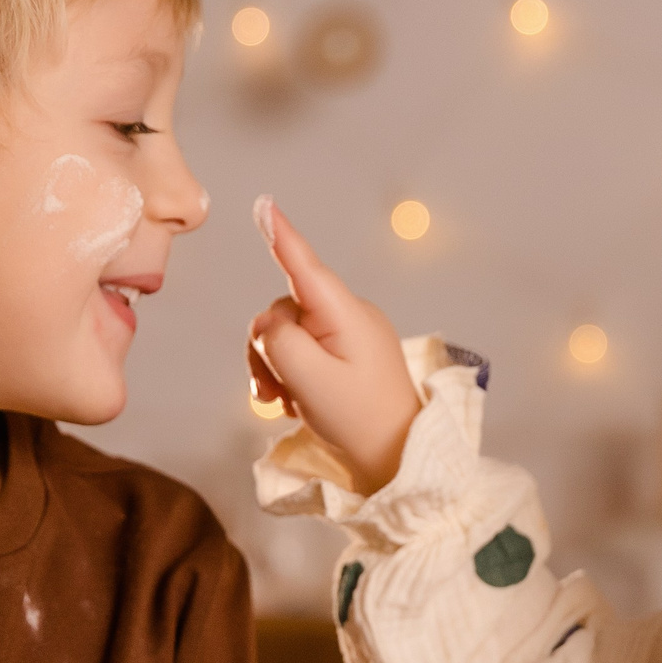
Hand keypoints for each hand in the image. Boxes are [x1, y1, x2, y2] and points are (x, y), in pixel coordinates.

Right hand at [246, 195, 421, 493]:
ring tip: (285, 403)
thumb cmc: (360, 420)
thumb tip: (269, 324)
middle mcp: (348, 316)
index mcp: (345, 315)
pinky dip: (290, 377)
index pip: (305, 266)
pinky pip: (303, 353)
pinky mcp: (345, 357)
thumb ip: (278, 340)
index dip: (282, 235)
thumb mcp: (309, 380)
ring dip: (275, 369)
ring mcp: (347, 337)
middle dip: (267, 350)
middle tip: (273, 393)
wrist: (397, 459)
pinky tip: (294, 404)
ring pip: (286, 335)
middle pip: (283, 311)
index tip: (264, 203)